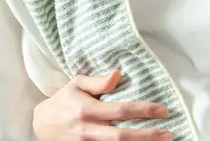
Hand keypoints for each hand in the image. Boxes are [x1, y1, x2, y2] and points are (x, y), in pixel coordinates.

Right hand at [32, 70, 171, 139]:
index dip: (144, 111)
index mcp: (87, 110)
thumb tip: (118, 74)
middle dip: (147, 136)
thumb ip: (98, 82)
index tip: (163, 111)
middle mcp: (88, 130)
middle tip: (168, 134)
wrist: (40, 126)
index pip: (121, 111)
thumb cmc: (63, 101)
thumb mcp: (76, 84)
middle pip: (122, 136)